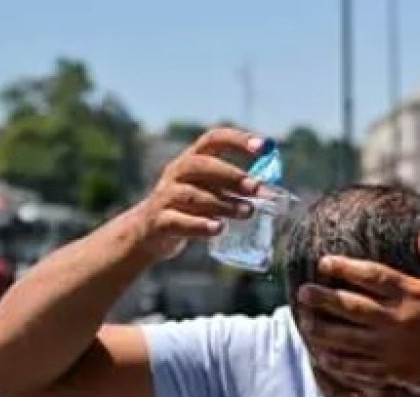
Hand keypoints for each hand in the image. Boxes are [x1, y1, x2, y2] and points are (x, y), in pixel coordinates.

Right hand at [134, 127, 264, 258]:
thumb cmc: (188, 209)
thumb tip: (270, 192)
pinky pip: (179, 221)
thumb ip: (233, 189)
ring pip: (194, 196)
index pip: (213, 139)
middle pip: (202, 165)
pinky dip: (200, 225)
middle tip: (257, 188)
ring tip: (247, 212)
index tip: (265, 146)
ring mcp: (165, 197)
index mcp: (191, 160)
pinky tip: (219, 228)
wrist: (148, 234)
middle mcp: (176, 173)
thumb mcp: (208, 192)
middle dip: (232, 175)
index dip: (238, 140)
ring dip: (224, 204)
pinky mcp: (160, 222)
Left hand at [295, 224, 419, 395]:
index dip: (344, 267)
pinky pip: (360, 367)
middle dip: (323, 298)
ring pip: (348, 339)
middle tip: (302, 293)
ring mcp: (394, 349)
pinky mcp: (396, 372)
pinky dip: (339, 361)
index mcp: (413, 294)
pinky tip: (324, 356)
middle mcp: (399, 320)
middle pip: (350, 306)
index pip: (370, 275)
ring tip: (306, 323)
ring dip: (323, 330)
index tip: (324, 262)